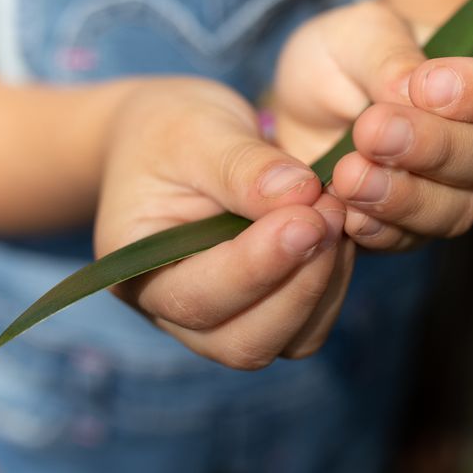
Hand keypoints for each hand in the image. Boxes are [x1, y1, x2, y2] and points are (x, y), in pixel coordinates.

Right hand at [94, 78, 353, 369]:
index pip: (197, 298)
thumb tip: (301, 194)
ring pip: (286, 342)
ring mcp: (221, 322)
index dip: (259, 266)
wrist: (174, 139)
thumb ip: (242, 164)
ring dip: (323, 285)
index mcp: (135, 270)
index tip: (308, 218)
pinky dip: (333, 284)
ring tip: (335, 213)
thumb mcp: (195, 130)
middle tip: (331, 212)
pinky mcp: (264, 313)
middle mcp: (173, 313)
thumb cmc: (172, 131)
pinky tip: (337, 230)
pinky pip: (309, 325)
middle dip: (298, 284)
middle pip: (244, 343)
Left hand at [273, 2, 472, 250]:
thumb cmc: (342, 60)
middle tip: (372, 130)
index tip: (429, 86)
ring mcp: (447, 191)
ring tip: (349, 175)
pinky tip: (347, 211)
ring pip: (455, 208)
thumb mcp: (356, 35)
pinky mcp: (407, 229)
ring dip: (403, 195)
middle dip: (430, 145)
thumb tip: (410, 90)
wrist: (299, 108)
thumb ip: (388, 56)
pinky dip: (378, 229)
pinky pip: (409, 240)